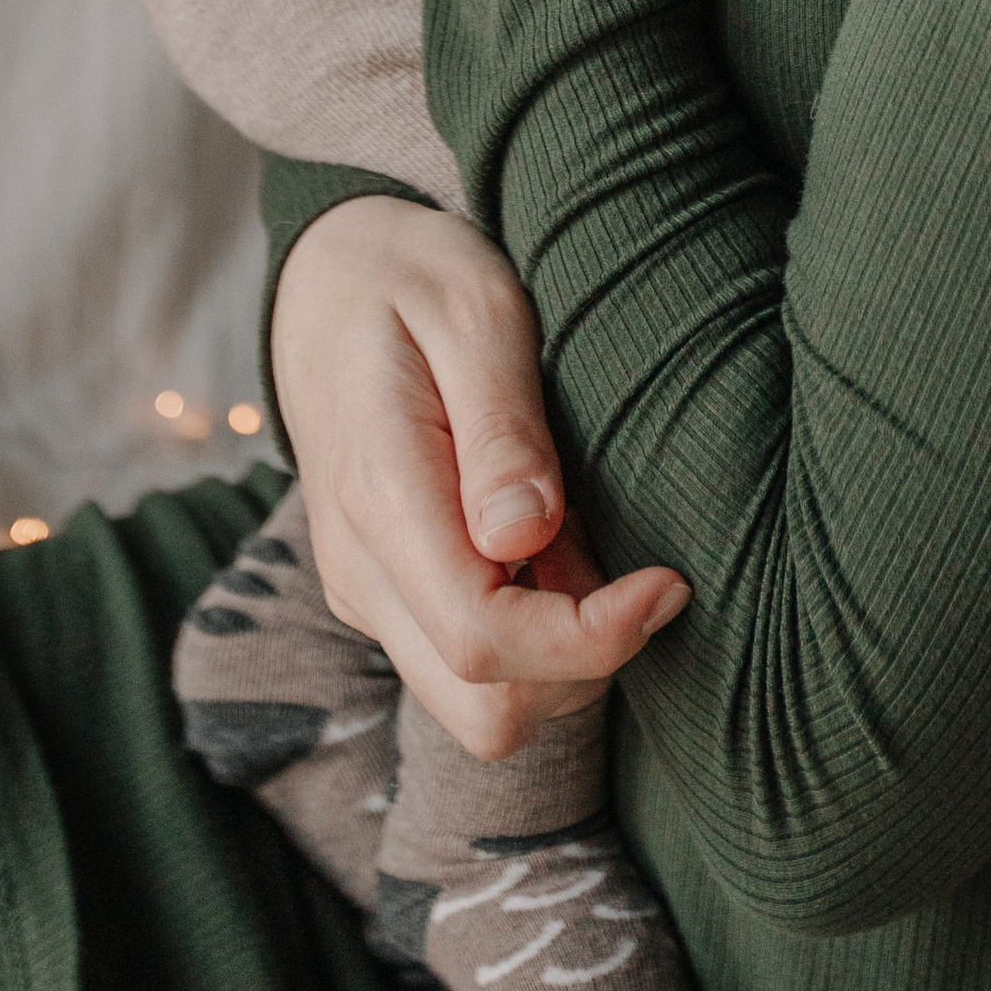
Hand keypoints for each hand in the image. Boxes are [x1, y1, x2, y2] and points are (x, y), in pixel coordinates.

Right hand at [270, 198, 688, 759]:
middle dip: (584, 666)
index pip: (485, 640)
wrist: (321, 282)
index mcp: (379, 495)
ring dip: (562, 655)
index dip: (594, 639)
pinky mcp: (384, 597)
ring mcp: (366, 593)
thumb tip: (527, 538)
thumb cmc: (411, 278)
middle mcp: (361, 569)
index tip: (668, 581)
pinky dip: (533, 637)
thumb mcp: (475, 311)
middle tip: (628, 562)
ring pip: (479, 708)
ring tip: (580, 534)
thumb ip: (501, 429)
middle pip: (486, 711)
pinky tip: (550, 544)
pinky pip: (465, 665)